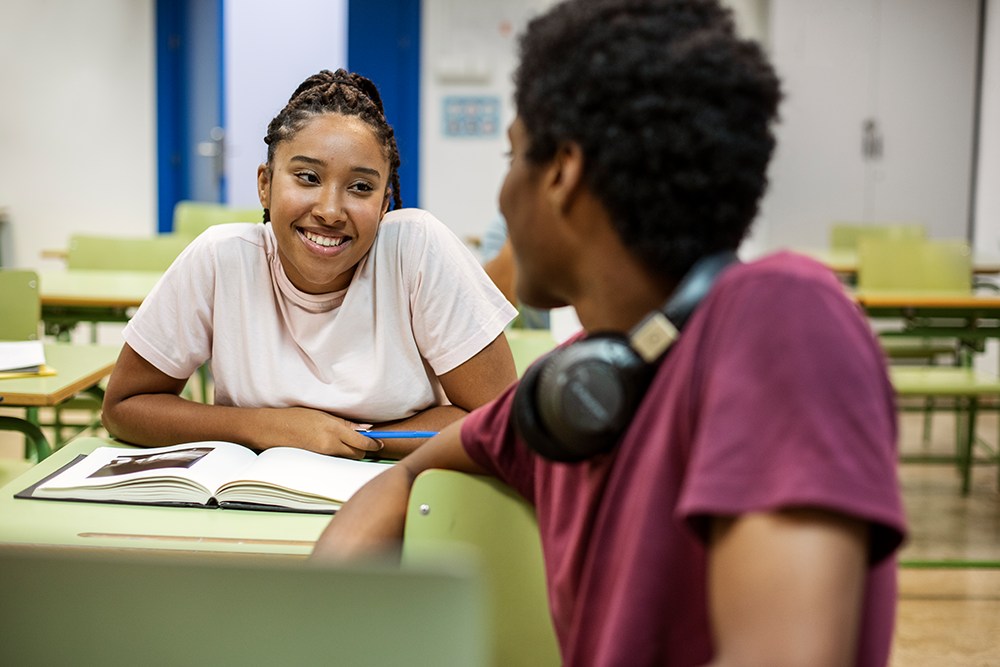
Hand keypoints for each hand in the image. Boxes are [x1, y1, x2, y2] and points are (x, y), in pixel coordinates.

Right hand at [255, 407, 383, 458]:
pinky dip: (341, 453)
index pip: (361, 442)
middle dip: (365, 449)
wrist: (272, 429)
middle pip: (358, 453)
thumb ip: (345, 422)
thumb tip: (366, 428)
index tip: (381, 442)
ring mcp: (323, 453)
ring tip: (350, 441)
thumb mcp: (322, 414)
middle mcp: (329, 444)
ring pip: (348, 457)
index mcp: (332, 429)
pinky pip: (336, 458)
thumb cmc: (296, 416)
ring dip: (353, 451)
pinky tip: (337, 444)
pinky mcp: (318, 458)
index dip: (374, 444)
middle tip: (367, 440)